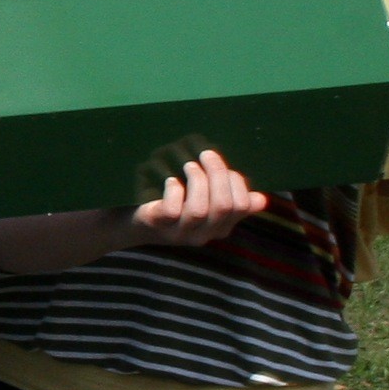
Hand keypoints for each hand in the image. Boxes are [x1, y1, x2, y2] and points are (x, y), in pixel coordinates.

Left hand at [120, 150, 263, 247]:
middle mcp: (203, 234)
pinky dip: (174, 190)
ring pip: (200, 209)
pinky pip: (172, 210)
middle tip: (206, 155)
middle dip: (218, 174)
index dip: (236, 182)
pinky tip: (171, 182)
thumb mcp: (203, 204)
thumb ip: (229, 201)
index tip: (224, 166)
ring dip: (197, 180)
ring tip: (188, 166)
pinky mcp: (158, 226)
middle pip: (224, 206)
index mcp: (219, 227)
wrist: (128, 223)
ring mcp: (179, 233)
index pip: (241, 206)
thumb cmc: (170, 206)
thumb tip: (260, 200)